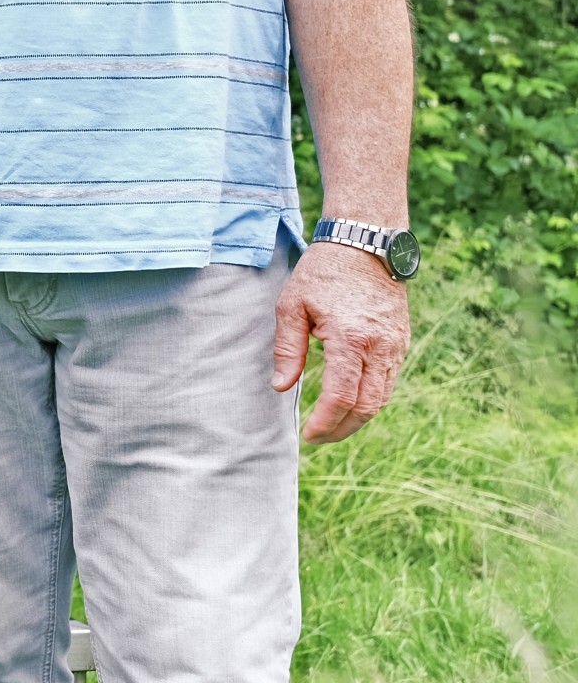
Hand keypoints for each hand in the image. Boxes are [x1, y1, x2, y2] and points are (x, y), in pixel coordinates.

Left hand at [272, 241, 410, 443]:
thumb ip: (288, 349)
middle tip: (319, 438)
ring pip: (382, 397)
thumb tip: (281, 386)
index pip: (342, 395)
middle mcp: (379, 346)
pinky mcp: (401, 342)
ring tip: (332, 426)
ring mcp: (395, 345)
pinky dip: (370, 399)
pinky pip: (388, 381)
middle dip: (343, 428)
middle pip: (367, 405)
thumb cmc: (323, 272)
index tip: (309, 434)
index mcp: (350, 338)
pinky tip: (350, 403)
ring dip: (358, 418)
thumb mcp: (292, 306)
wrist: (365, 245)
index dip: (327, 421)